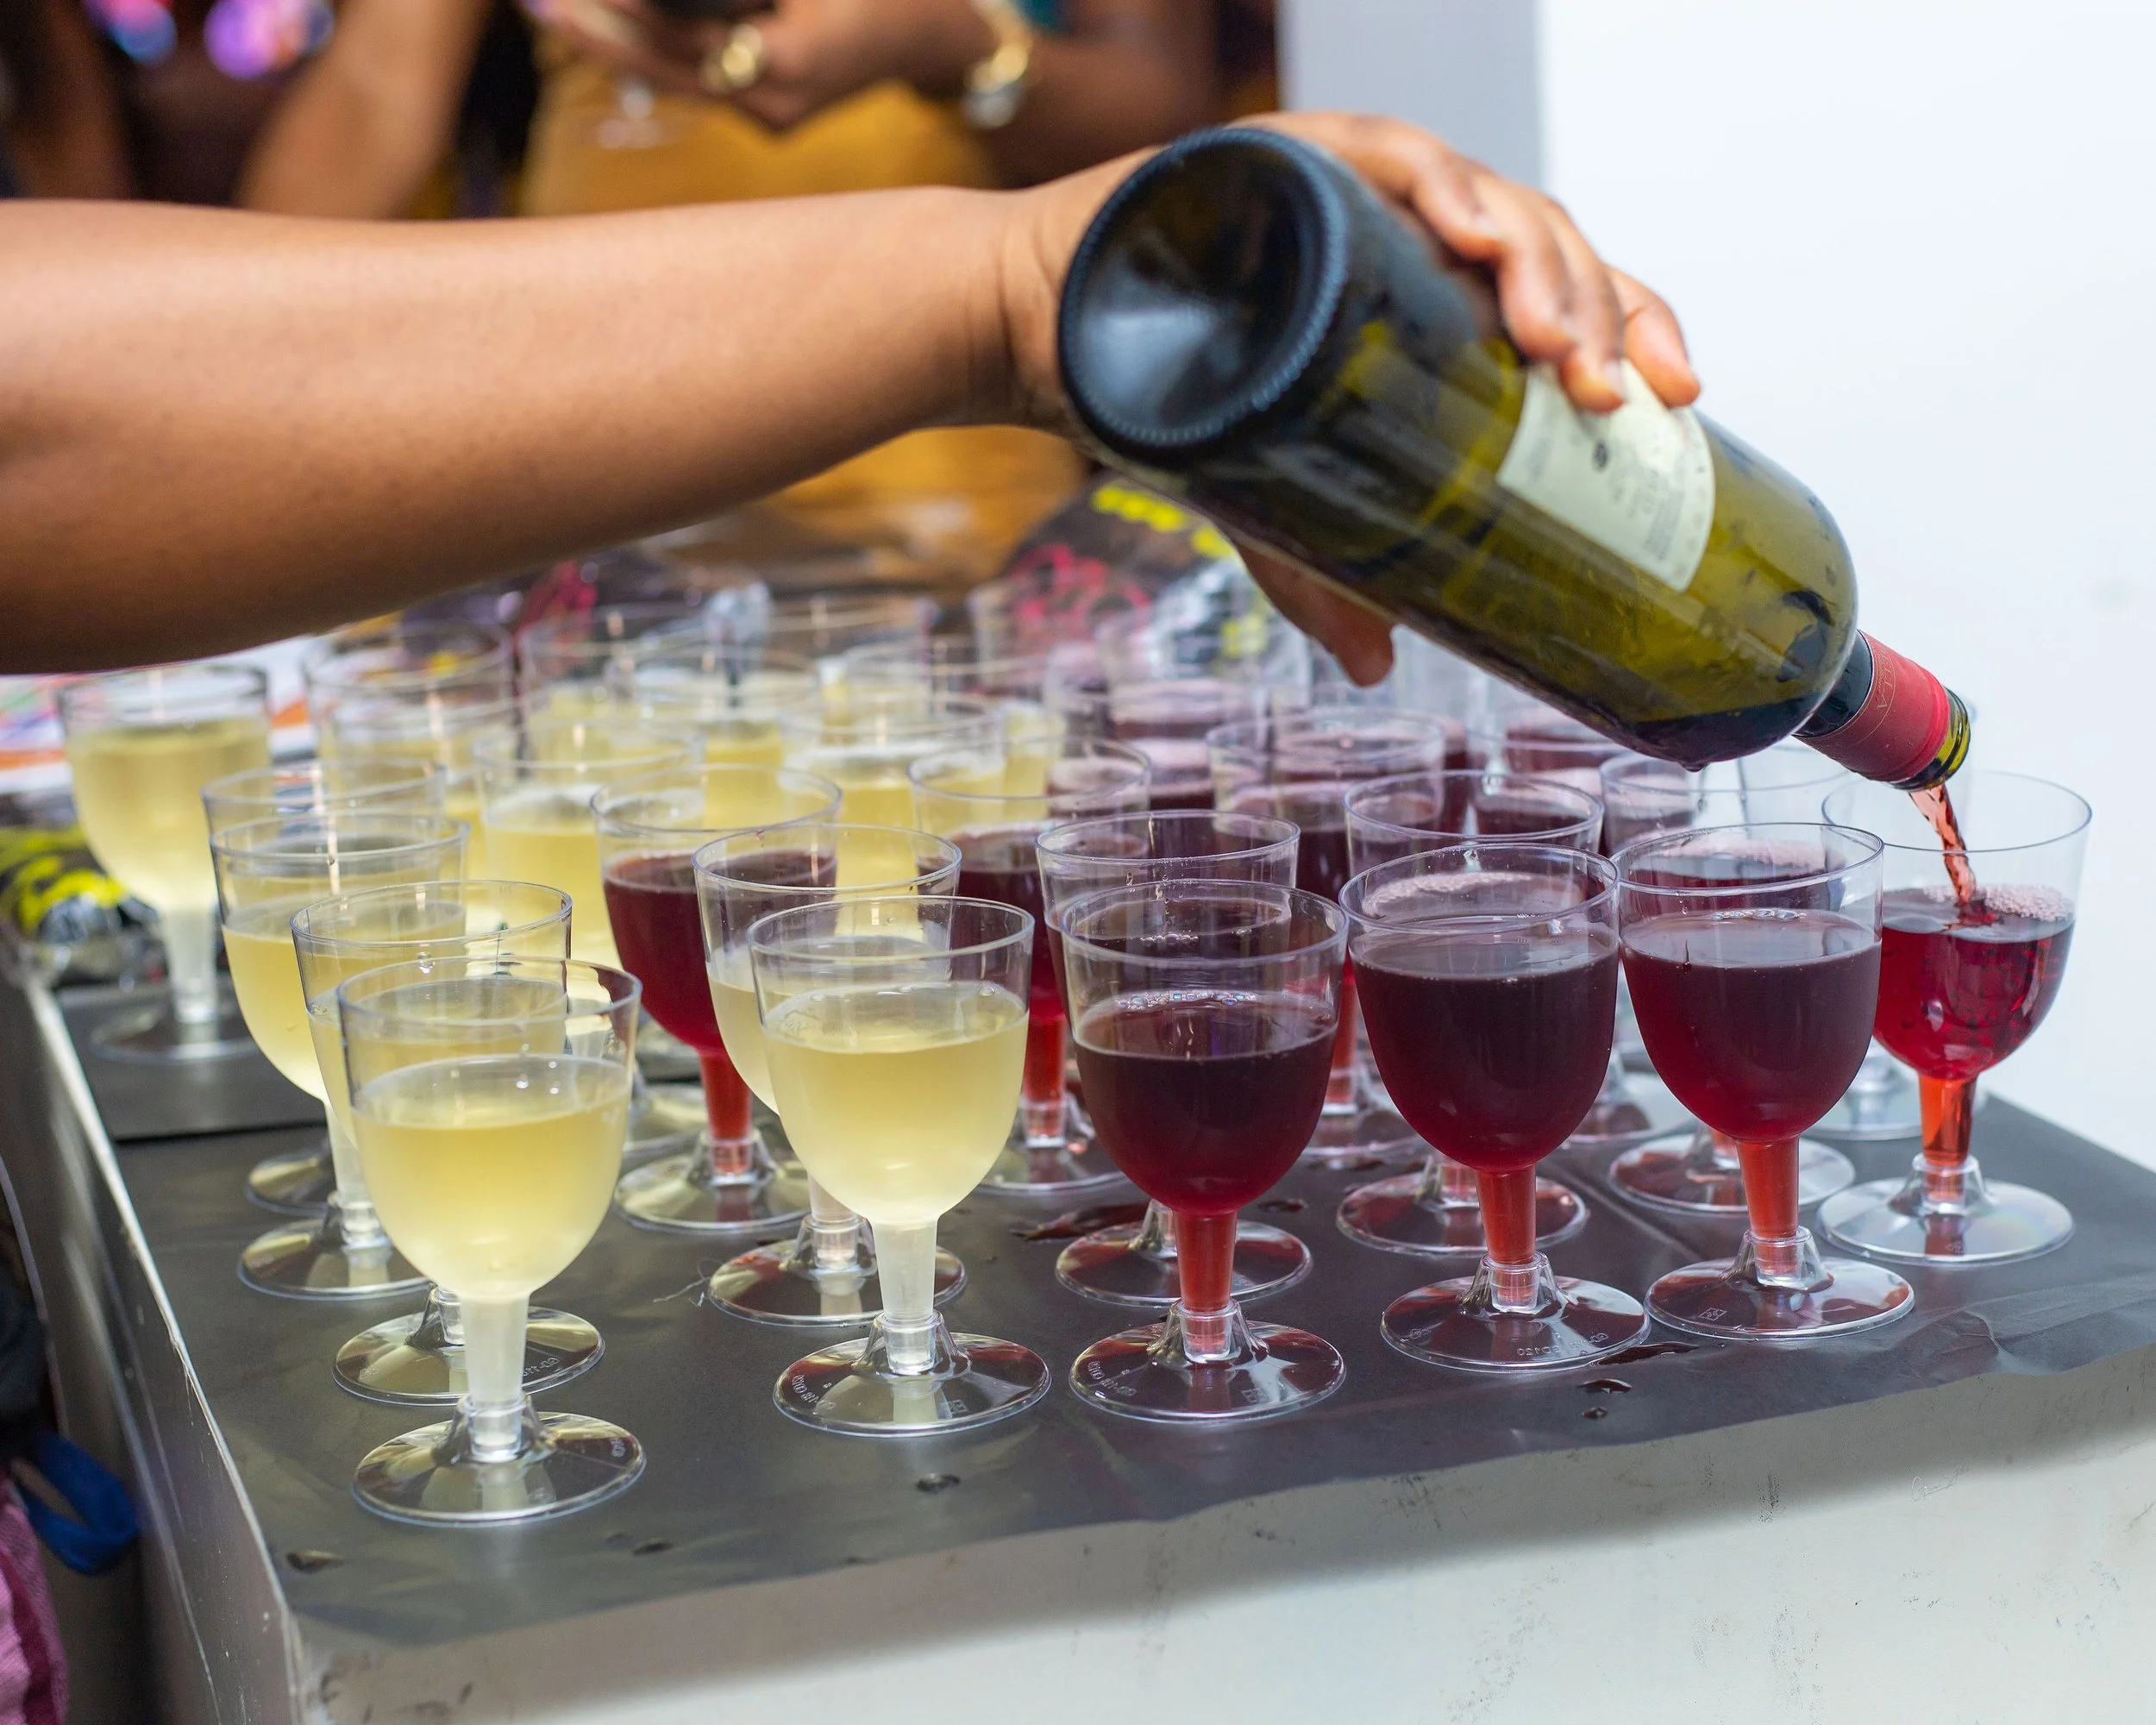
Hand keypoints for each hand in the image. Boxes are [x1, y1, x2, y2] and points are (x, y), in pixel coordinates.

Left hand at [535, 0, 991, 132]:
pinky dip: (662, 53)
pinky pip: (703, 84)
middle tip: (540, 8)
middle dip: (602, 35)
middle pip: (666, 69)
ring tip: (557, 14)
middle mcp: (771, 104)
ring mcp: (769, 122)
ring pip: (678, 80)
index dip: (631, 12)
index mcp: (786, 61)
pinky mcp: (769, 122)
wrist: (926, 36)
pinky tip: (612, 31)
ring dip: (619, 47)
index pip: (686, 34)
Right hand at [997, 111, 1699, 682]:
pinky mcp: (1294, 156)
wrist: (1043, 329)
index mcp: (1430, 292)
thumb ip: (1326, 575)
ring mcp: (1359, 187)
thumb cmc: (1172, 390)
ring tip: (1554, 346)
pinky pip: (1388, 157)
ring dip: (1539, 266)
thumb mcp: (1269, 500)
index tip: (1676, 396)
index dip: (1632, 332)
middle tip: (1609, 396)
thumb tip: (1378, 666)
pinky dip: (1441, 188)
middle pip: (1546, 249)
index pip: (1562, 298)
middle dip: (1595, 316)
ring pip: (1488, 198)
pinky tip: (1477, 234)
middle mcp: (1409, 229)